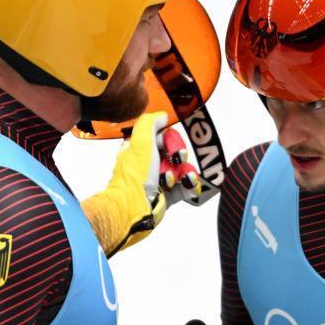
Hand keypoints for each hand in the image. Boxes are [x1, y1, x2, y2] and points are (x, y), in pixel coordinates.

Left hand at [81, 113, 199, 254]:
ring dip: (183, 172)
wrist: (135, 208)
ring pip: (183, 168)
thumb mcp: (140, 142)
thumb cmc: (136, 176)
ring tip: (176, 180)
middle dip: (179, 156)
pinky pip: (187, 185)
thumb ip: (150, 123)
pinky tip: (188, 184)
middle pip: (176, 151)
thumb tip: (163, 116)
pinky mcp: (169, 194)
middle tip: (177, 161)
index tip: (171, 147)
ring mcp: (160, 179)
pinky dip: (190, 184)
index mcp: (139, 148)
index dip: (171, 140)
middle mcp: (149, 163)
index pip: (163, 136)